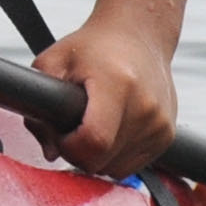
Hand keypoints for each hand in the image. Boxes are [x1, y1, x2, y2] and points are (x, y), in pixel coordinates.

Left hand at [29, 18, 178, 176]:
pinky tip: (109, 128)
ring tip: (92, 123)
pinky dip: (114, 156)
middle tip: (71, 125)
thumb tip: (50, 152)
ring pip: (115, 170)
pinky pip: (131, 166)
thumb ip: (38, 107)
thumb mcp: (53, 63)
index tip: (60, 132)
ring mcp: (161, 124)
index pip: (94, 142)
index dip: (69, 147)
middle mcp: (146, 107)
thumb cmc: (91, 48)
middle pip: (102, 161)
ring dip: (97, 156)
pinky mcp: (167, 135)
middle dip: (78, 152)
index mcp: (118, 85)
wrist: (138, 34)